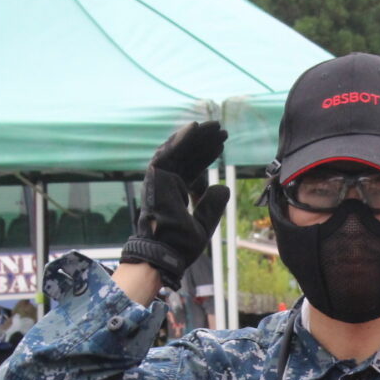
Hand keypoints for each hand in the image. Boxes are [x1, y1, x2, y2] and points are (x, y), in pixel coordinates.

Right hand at [119, 122, 231, 290]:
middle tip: (222, 130)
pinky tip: (195, 128)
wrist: (165, 253)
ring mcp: (160, 179)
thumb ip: (213, 205)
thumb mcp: (204, 223)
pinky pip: (168, 153)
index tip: (222, 146)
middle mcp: (167, 183)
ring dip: (196, 137)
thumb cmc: (181, 244)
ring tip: (214, 126)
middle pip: (187, 156)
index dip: (207, 156)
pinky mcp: (155, 176)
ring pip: (179, 151)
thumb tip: (224, 187)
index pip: (193, 168)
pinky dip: (181, 140)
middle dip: (204, 142)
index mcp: (176, 193)